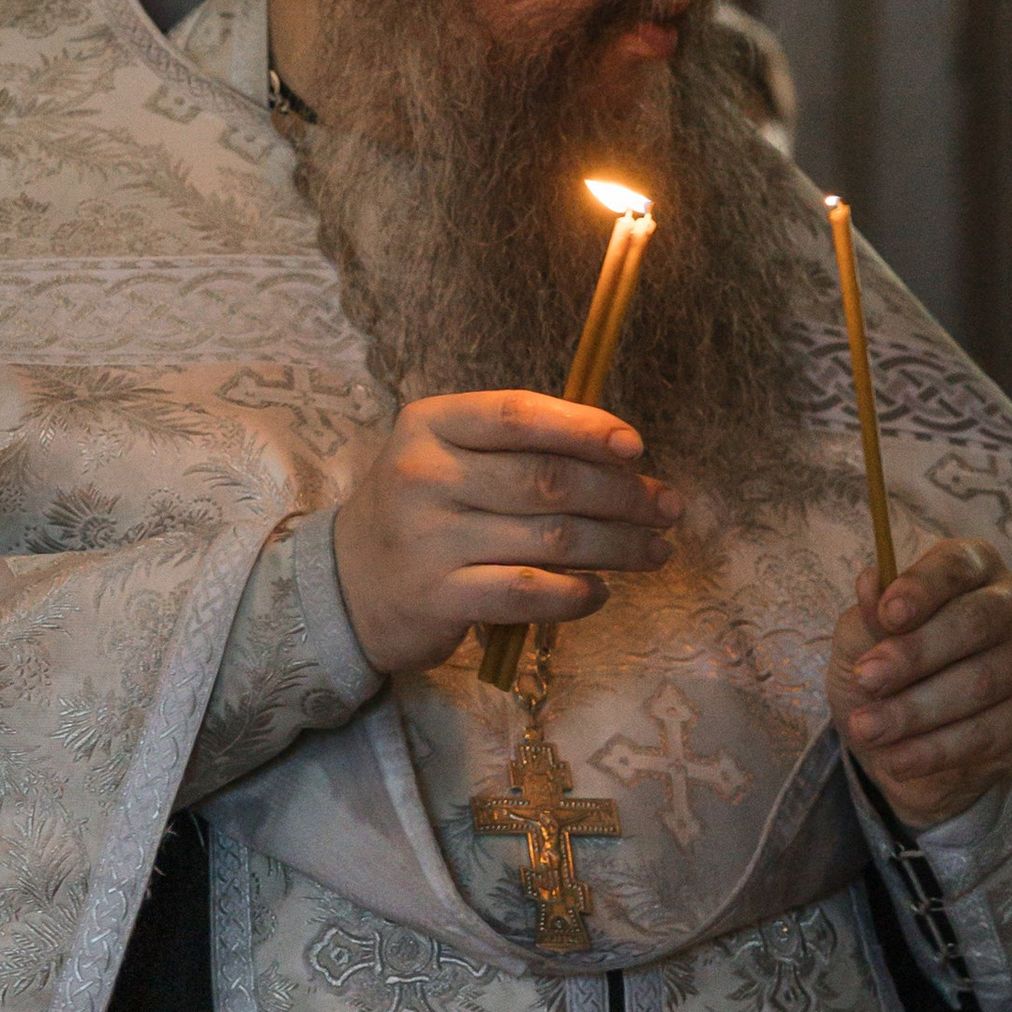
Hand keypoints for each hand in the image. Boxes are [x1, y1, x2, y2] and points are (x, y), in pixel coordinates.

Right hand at [332, 393, 680, 678]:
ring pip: (549, 540)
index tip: (635, 447)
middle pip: (546, 480)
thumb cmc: (420, 512)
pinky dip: (575, 595)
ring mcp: (429, 539)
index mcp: (430, 423)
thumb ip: (517, 447)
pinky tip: (599, 592)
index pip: (519, 415)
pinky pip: (528, 593)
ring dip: (617, 547)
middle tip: (666, 506)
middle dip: (621, 495)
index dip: (584, 427)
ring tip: (655, 551)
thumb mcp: (447, 456)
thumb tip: (620, 454)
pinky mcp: (439, 597)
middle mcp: (425, 475)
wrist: (345, 586)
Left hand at [828, 538, 1011, 830]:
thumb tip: (870, 583)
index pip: (954, 566)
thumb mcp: (861, 639)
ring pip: (982, 682)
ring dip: (917, 710)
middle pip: (975, 622)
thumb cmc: (887, 665)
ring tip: (867, 728)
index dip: (921, 588)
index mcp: (973, 565)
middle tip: (866, 680)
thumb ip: (867, 618)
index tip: (887, 614)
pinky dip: (937, 749)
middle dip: (915, 654)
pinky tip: (897, 760)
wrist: (907, 733)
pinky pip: (989, 732)